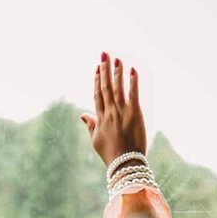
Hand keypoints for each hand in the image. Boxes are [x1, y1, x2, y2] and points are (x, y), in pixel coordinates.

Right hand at [80, 52, 146, 167]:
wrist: (125, 164)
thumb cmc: (110, 155)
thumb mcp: (96, 141)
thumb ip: (90, 125)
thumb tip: (82, 114)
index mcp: (100, 118)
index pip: (97, 94)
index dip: (96, 79)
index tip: (97, 67)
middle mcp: (109, 112)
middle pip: (105, 86)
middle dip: (104, 69)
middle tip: (104, 53)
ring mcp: (121, 112)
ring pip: (117, 87)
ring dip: (116, 71)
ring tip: (116, 57)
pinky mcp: (134, 114)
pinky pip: (133, 94)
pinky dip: (132, 81)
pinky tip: (132, 69)